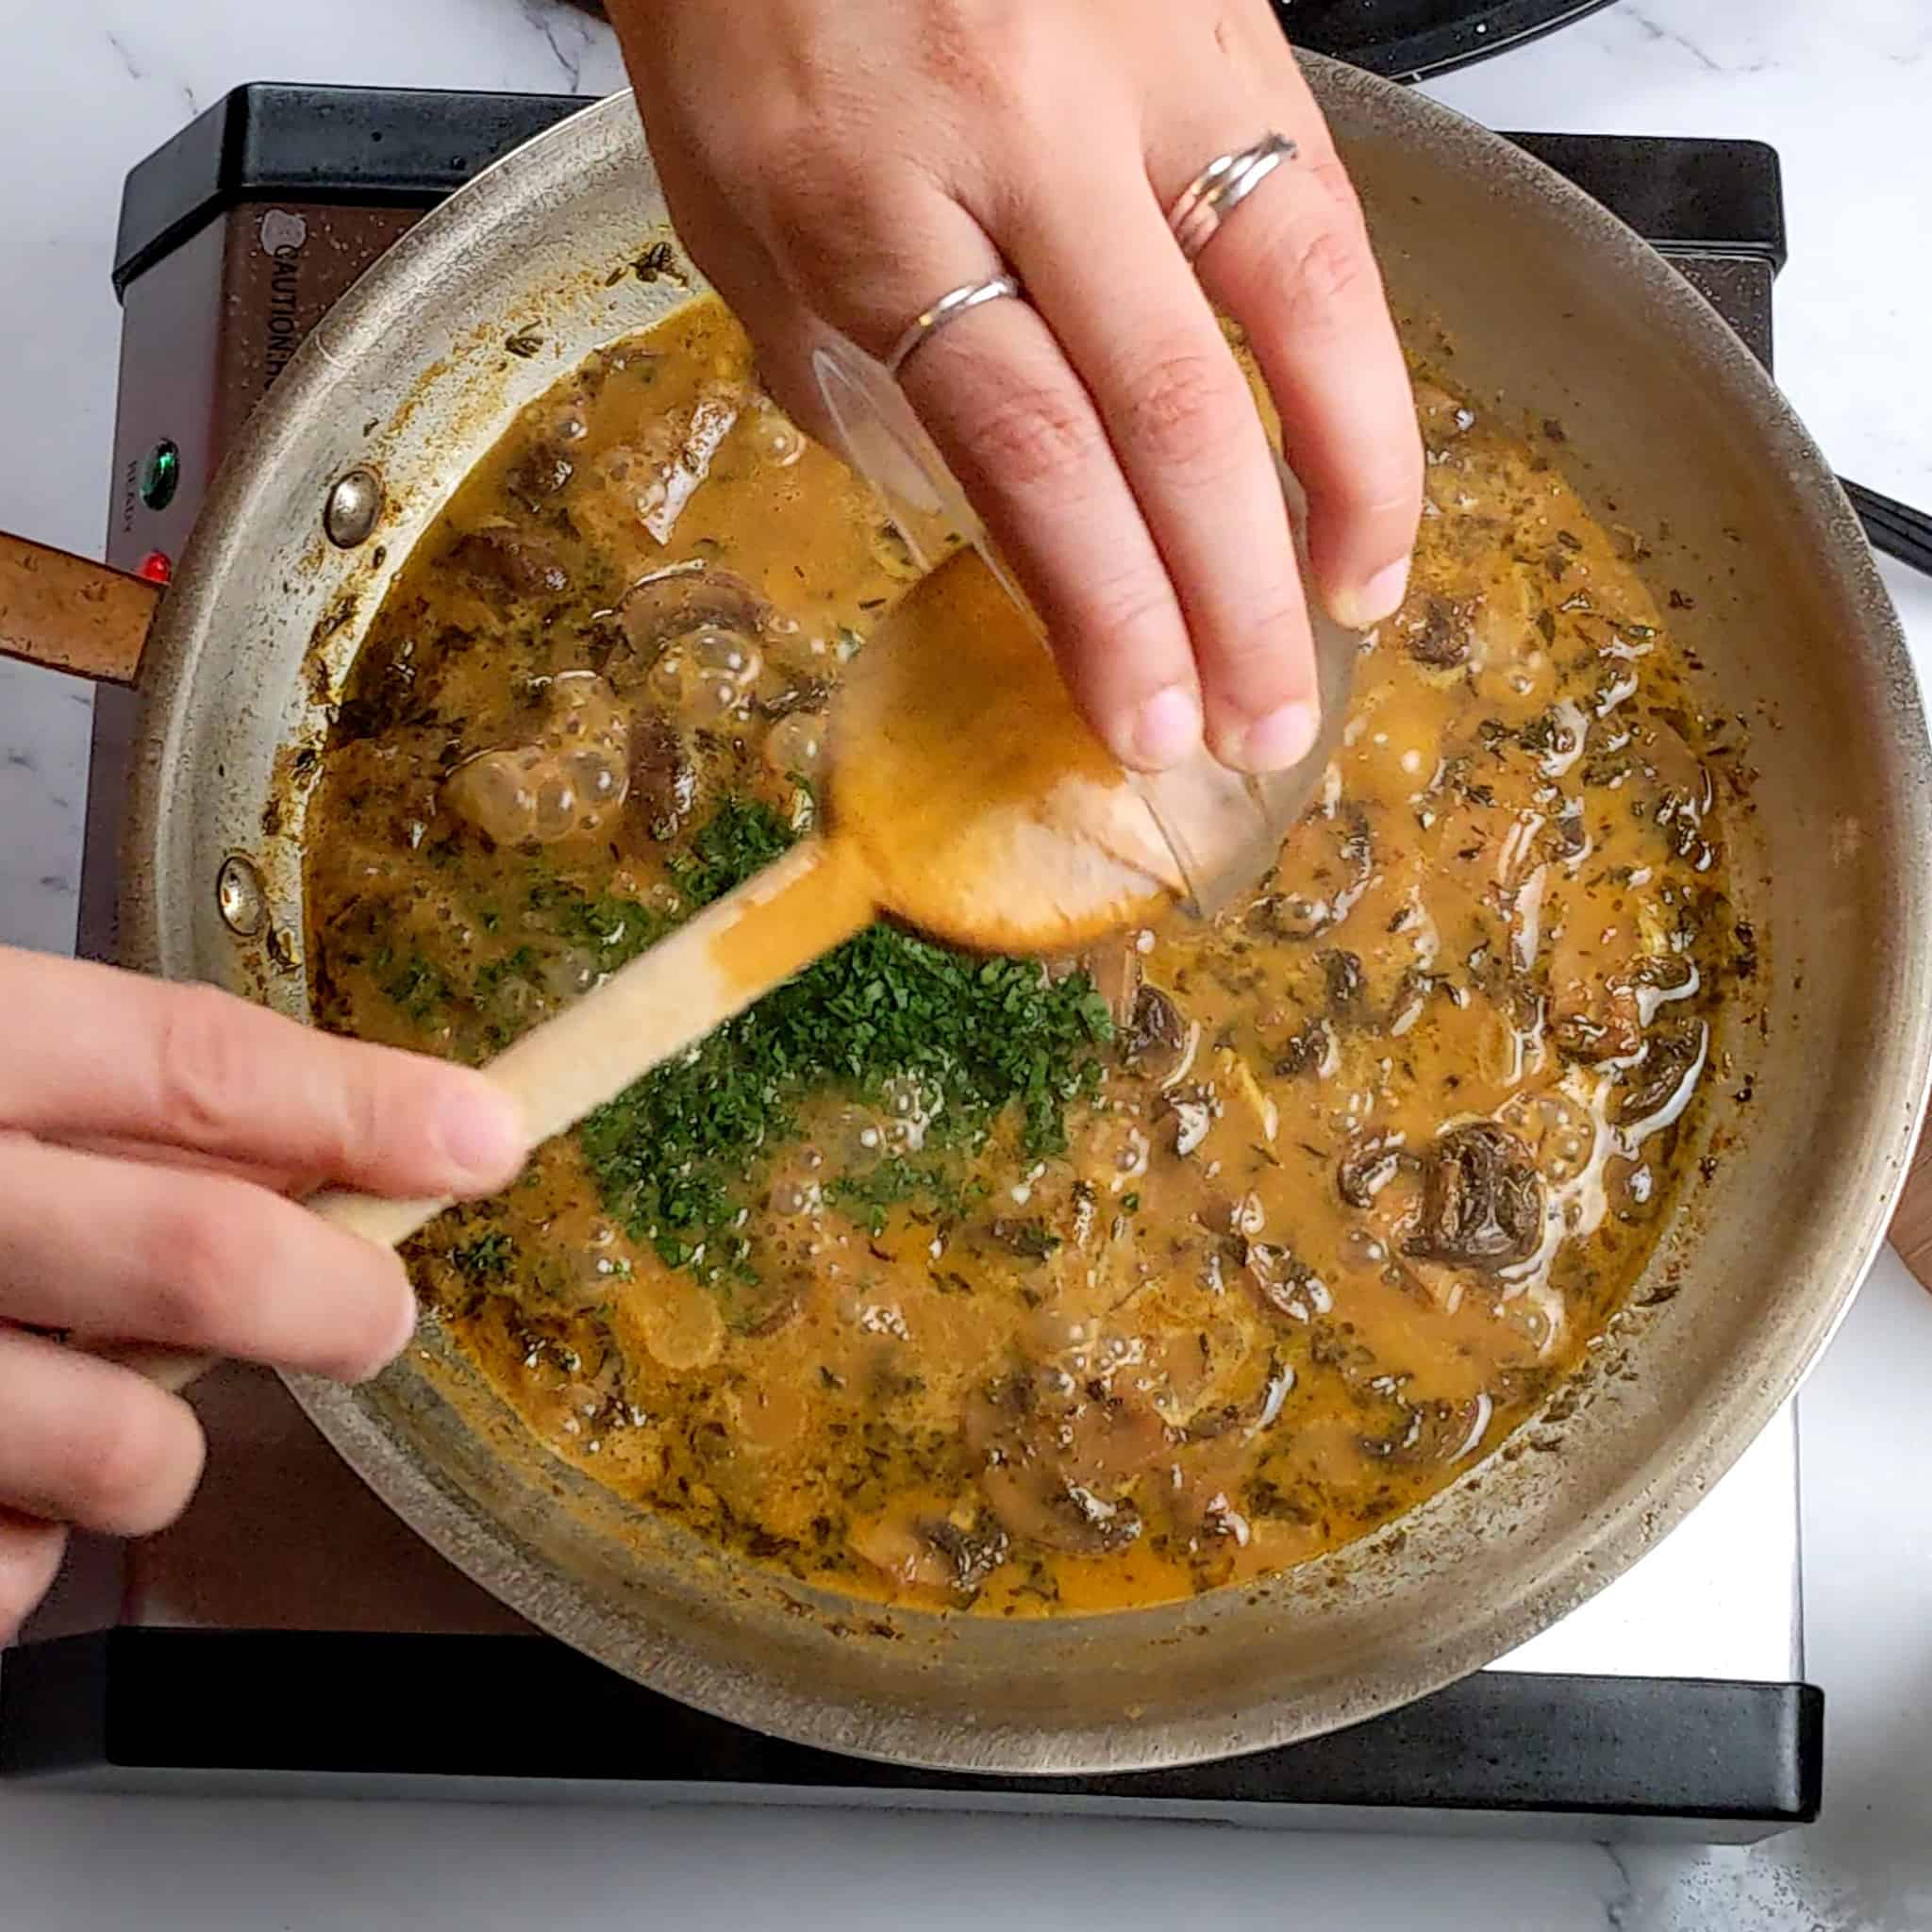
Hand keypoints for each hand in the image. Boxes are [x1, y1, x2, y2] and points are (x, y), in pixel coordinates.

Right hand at [0, 947, 524, 1641]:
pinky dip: (23, 1550)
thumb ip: (87, 1103)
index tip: (487, 1135)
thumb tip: (303, 1148)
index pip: (188, 1064)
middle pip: (188, 1255)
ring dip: (158, 1448)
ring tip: (107, 1418)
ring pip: (118, 1445)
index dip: (361, 1105)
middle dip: (331, 1296)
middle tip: (377, 1316)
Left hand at [608, 0, 1421, 775]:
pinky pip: (1316, 199)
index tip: (1142, 723)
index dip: (1103, 612)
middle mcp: (1014, 130)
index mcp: (864, 206)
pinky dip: (1355, 346)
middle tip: (1259, 726)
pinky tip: (1363, 449)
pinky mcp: (1221, 16)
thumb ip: (868, 386)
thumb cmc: (749, 25)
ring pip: (1288, 292)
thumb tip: (1003, 531)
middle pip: (1162, 407)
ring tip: (1356, 606)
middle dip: (1226, 599)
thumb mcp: (744, 233)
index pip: (1022, 453)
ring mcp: (1134, 59)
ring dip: (1345, 480)